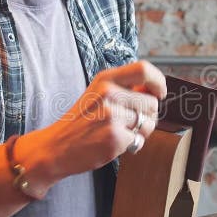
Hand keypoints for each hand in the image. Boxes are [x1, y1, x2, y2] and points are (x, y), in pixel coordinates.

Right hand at [14, 60, 166, 182]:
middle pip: (152, 102)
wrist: (57, 146)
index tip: (159, 93)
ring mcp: (111, 115)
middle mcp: (108, 93)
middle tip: (129, 122)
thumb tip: (154, 90)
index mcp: (105, 79)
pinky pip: (139, 140)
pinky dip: (131, 145)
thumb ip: (123, 88)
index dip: (158, 82)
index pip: (144, 69)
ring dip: (140, 132)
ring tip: (120, 132)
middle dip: (148, 116)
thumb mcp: (97, 93)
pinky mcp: (114, 137)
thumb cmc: (80, 121)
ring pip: (149, 123)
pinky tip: (113, 143)